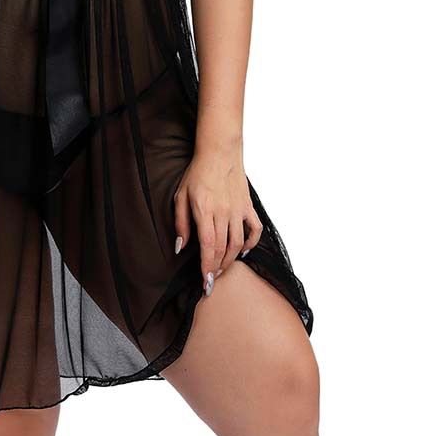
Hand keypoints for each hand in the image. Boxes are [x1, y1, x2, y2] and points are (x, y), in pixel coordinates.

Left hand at [172, 142, 262, 293]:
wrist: (219, 152)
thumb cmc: (197, 173)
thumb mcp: (180, 195)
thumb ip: (180, 222)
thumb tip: (181, 246)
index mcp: (205, 210)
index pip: (209, 247)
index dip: (207, 268)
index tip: (205, 282)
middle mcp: (223, 213)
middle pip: (223, 249)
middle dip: (217, 268)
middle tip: (211, 278)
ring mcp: (238, 210)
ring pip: (238, 243)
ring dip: (230, 260)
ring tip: (221, 267)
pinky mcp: (248, 206)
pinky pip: (254, 229)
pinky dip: (251, 243)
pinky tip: (243, 250)